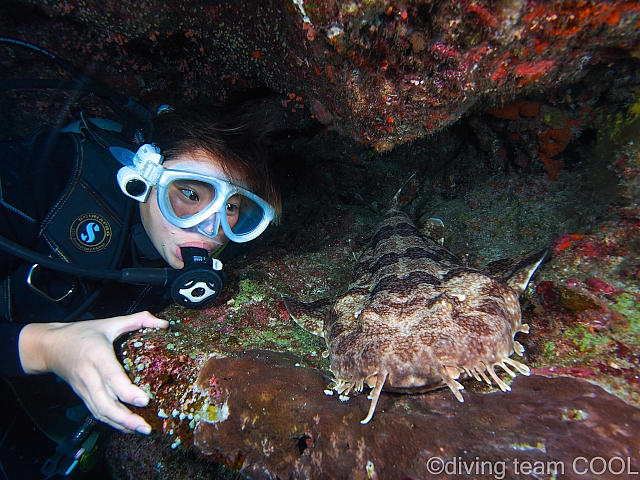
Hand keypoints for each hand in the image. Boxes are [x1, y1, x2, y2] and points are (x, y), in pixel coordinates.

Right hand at [18, 311, 168, 433]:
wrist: (49, 346)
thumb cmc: (81, 334)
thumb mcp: (110, 322)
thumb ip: (138, 320)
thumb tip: (164, 324)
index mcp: (97, 355)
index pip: (112, 377)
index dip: (127, 391)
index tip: (145, 401)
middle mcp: (89, 375)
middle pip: (105, 403)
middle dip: (126, 418)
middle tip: (146, 427)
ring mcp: (84, 389)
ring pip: (101, 412)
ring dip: (120, 424)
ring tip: (141, 430)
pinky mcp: (82, 396)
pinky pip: (96, 413)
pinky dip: (111, 423)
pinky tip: (127, 428)